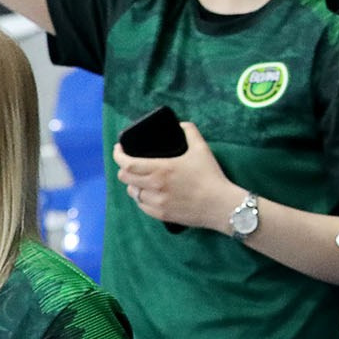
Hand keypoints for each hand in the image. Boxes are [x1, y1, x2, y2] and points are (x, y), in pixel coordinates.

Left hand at [111, 122, 240, 232]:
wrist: (221, 205)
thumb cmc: (211, 177)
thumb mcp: (202, 149)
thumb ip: (190, 132)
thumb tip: (182, 124)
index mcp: (161, 169)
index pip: (127, 163)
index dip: (118, 155)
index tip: (119, 149)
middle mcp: (155, 186)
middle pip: (124, 178)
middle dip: (124, 169)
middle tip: (130, 164)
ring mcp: (157, 202)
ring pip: (133, 193)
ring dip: (133, 185)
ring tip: (140, 180)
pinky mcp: (162, 215)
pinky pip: (142, 207)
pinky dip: (142, 199)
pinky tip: (149, 195)